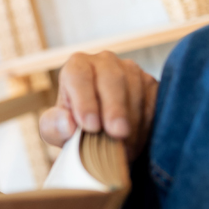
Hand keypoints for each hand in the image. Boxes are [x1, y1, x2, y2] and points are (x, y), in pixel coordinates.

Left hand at [39, 51, 158, 159]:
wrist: (99, 133)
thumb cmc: (72, 126)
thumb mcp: (55, 131)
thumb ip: (54, 126)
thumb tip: (67, 123)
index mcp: (76, 66)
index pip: (78, 75)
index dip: (84, 100)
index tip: (90, 126)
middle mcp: (104, 62)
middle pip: (112, 78)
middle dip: (115, 108)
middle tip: (116, 134)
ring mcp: (130, 70)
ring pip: (135, 89)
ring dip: (131, 120)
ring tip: (124, 147)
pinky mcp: (151, 84)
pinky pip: (153, 99)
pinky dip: (146, 122)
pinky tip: (136, 140)